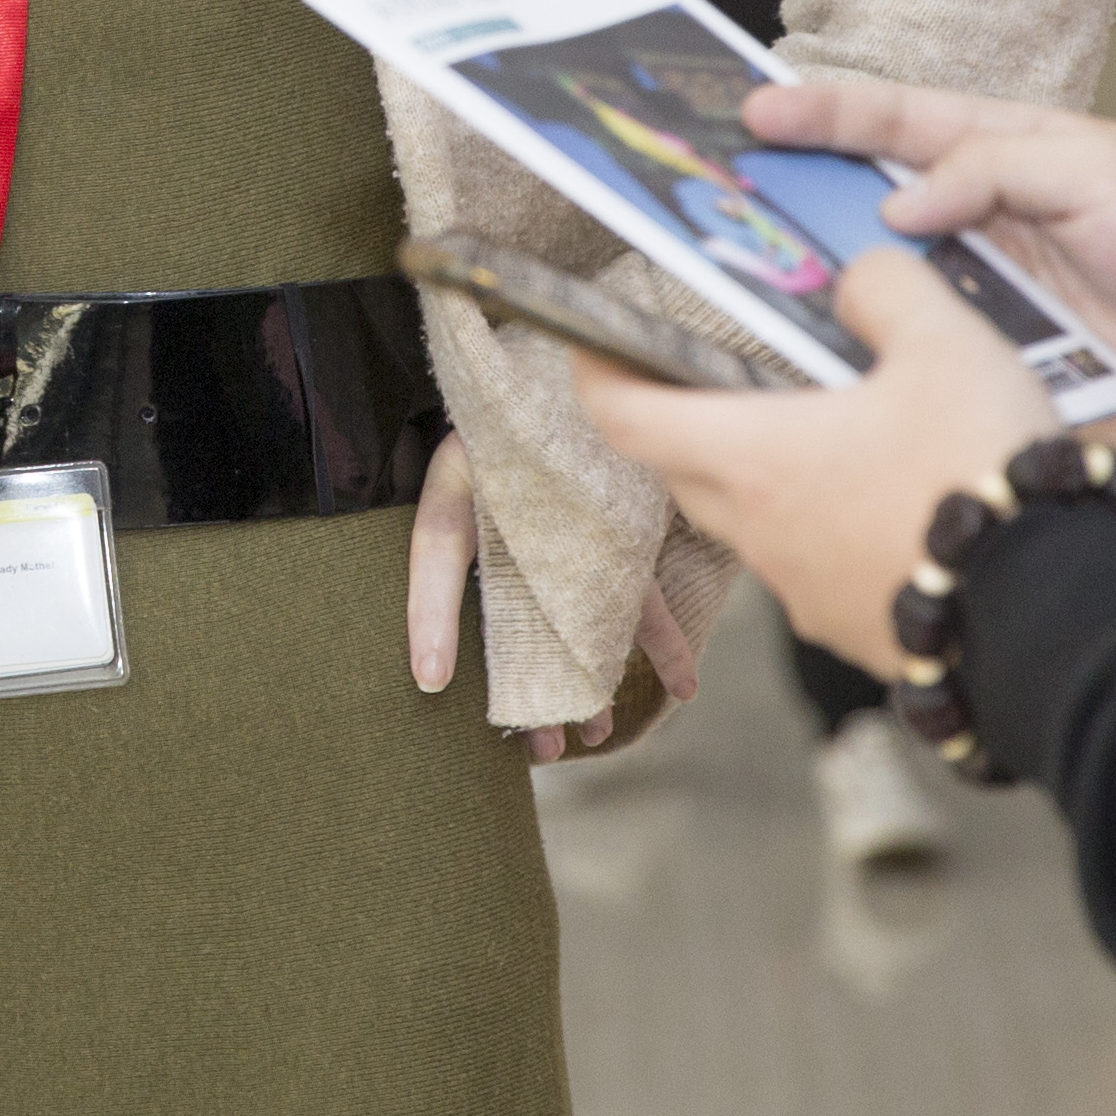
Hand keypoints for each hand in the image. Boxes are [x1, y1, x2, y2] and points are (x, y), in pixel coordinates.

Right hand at [404, 433, 700, 762]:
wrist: (565, 364)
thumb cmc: (507, 405)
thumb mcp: (473, 446)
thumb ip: (459, 508)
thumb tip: (452, 582)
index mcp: (461, 501)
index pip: (435, 564)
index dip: (430, 621)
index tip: (430, 679)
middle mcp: (511, 533)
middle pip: (515, 625)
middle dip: (531, 691)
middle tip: (540, 752)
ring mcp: (567, 541)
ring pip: (578, 625)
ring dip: (592, 680)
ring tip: (599, 735)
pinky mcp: (620, 537)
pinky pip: (640, 598)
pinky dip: (663, 642)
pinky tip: (685, 685)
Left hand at [566, 253, 1054, 683]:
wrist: (1053, 608)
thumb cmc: (983, 468)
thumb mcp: (944, 340)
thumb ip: (886, 288)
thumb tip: (857, 278)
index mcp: (751, 456)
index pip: (623, 415)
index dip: (597, 371)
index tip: (591, 341)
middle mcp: (758, 530)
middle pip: (682, 465)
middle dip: (685, 415)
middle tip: (717, 367)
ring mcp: (803, 591)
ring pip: (750, 518)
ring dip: (764, 471)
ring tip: (822, 424)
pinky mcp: (854, 628)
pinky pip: (813, 564)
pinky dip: (824, 522)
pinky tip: (886, 494)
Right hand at [737, 73, 1115, 463]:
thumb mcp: (1103, 173)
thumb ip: (995, 170)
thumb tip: (897, 204)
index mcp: (1005, 152)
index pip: (895, 121)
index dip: (823, 112)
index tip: (753, 110)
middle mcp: (979, 222)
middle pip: (864, 201)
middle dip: (790, 194)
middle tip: (712, 189)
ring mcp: (982, 297)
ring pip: (880, 283)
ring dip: (822, 281)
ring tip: (747, 273)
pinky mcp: (992, 368)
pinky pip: (919, 359)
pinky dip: (873, 359)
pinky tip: (819, 358)